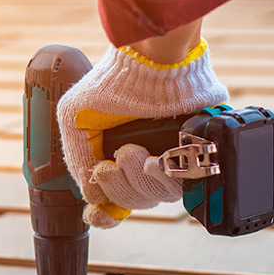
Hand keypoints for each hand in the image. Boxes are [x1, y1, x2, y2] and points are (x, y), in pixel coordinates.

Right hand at [56, 39, 227, 227]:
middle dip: (119, 188)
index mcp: (116, 155)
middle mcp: (146, 159)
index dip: (104, 214)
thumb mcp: (76, 118)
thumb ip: (77, 159)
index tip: (97, 213)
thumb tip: (93, 196)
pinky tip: (154, 161)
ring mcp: (172, 157)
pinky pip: (186, 183)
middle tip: (110, 164)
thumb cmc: (112, 82)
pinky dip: (167, 177)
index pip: (113, 200)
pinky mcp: (197, 152)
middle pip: (136, 201)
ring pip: (159, 196)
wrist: (152, 60)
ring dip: (139, 182)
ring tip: (133, 153)